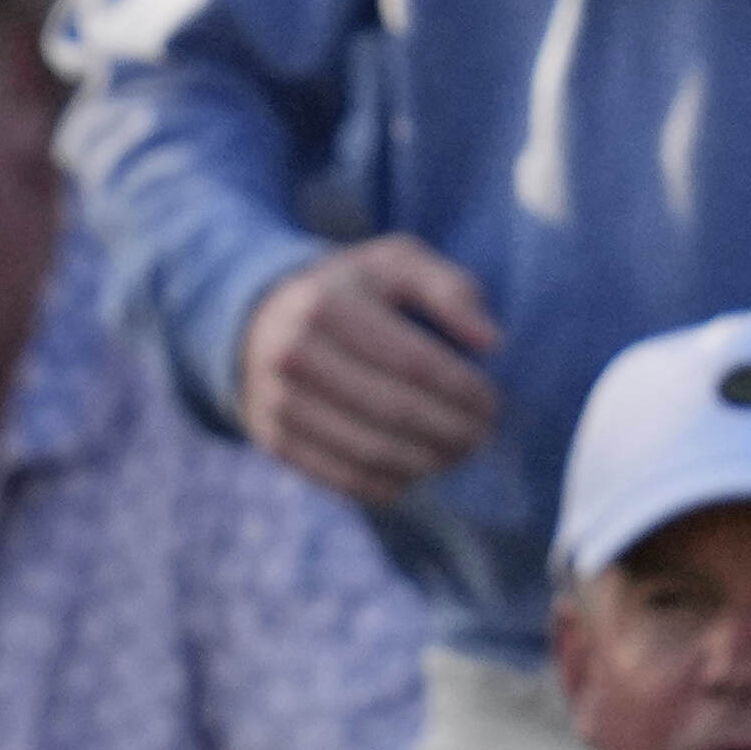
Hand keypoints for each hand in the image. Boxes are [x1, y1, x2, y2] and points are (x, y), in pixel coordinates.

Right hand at [235, 235, 504, 505]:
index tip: (491, 402)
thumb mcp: (397, 265)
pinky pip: (343, 479)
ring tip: (457, 454)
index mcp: (327, 306)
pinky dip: (391, 485)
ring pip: (371, 452)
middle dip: (453, 431)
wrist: (259, 320)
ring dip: (428, 462)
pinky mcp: (274, 438)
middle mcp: (293, 355)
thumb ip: (449, 290)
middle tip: (482, 435)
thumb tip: (490, 342)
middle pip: (395, 410)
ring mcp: (278, 401)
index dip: (463, 390)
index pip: (414, 362)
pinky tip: (418, 471)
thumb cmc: (351, 291)